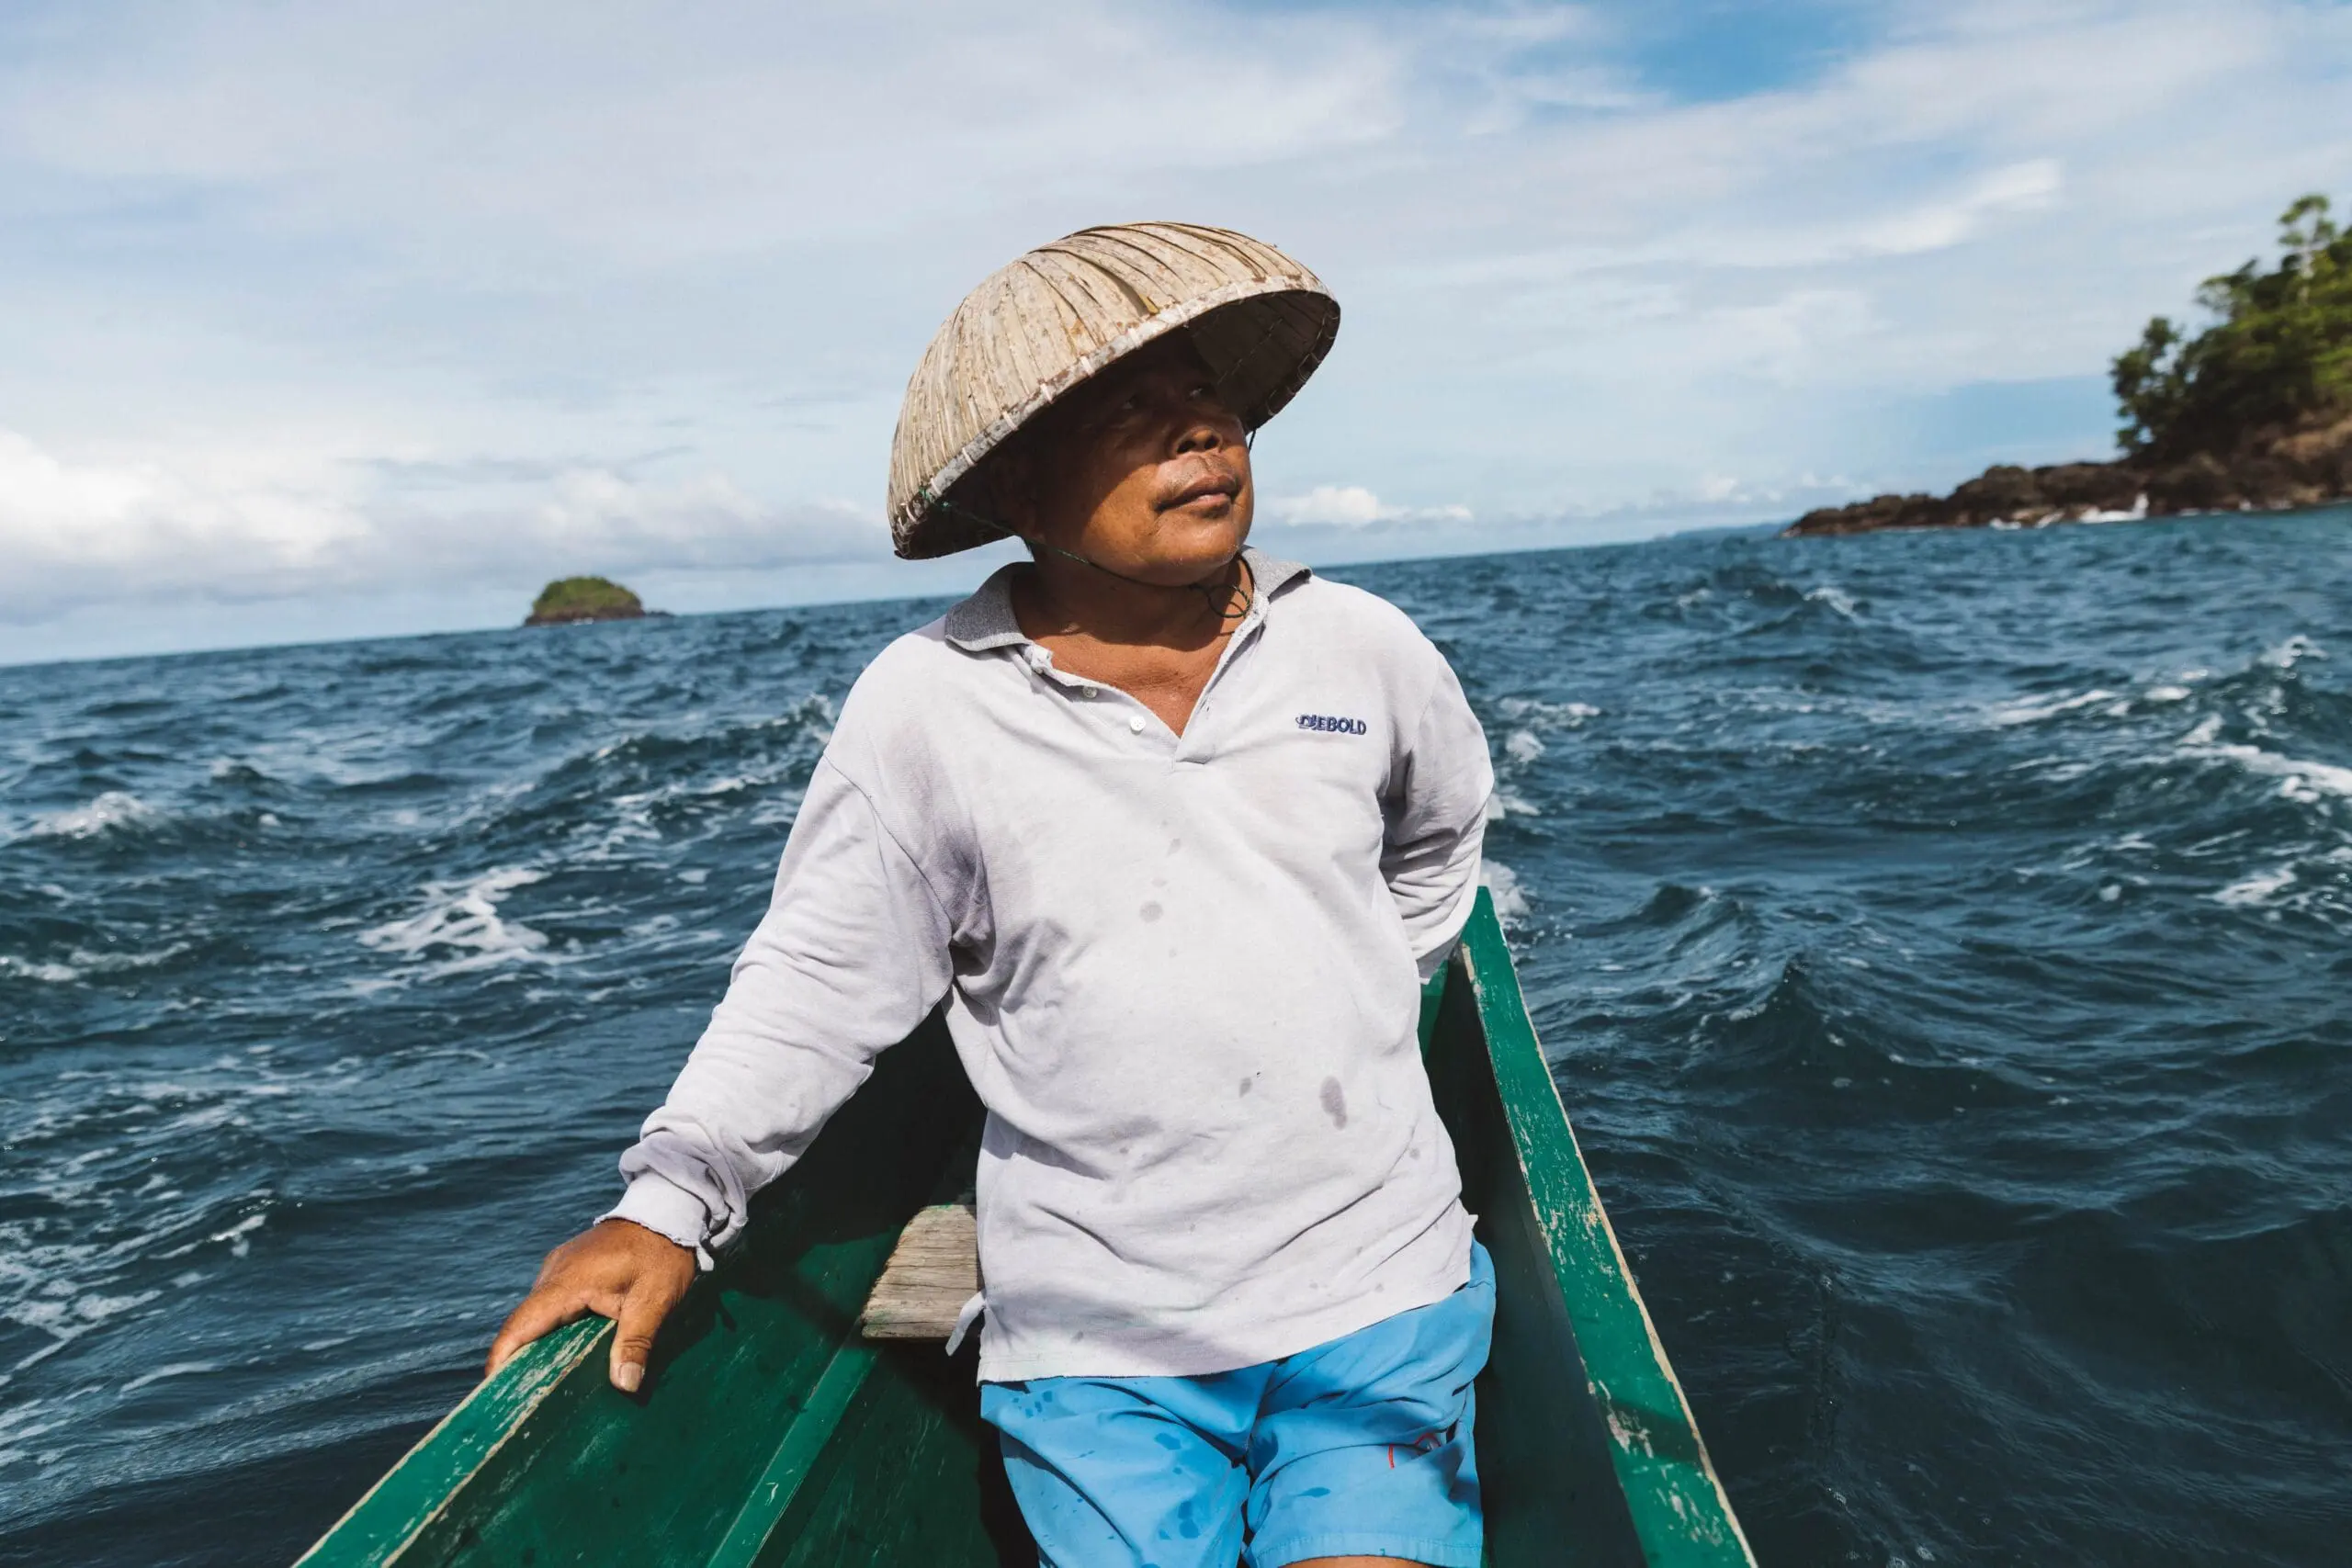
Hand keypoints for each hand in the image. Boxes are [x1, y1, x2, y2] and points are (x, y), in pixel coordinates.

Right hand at [485, 1218, 697, 1392]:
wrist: (667, 1212)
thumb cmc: (662, 1255)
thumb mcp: (655, 1301)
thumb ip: (636, 1342)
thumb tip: (624, 1385)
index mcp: (567, 1281)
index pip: (520, 1324)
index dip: (502, 1359)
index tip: (492, 1393)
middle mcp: (553, 1273)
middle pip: (524, 1324)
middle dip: (519, 1362)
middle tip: (522, 1403)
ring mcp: (559, 1269)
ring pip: (538, 1315)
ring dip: (538, 1346)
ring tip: (543, 1386)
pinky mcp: (569, 1270)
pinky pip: (551, 1304)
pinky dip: (553, 1330)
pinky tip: (566, 1353)